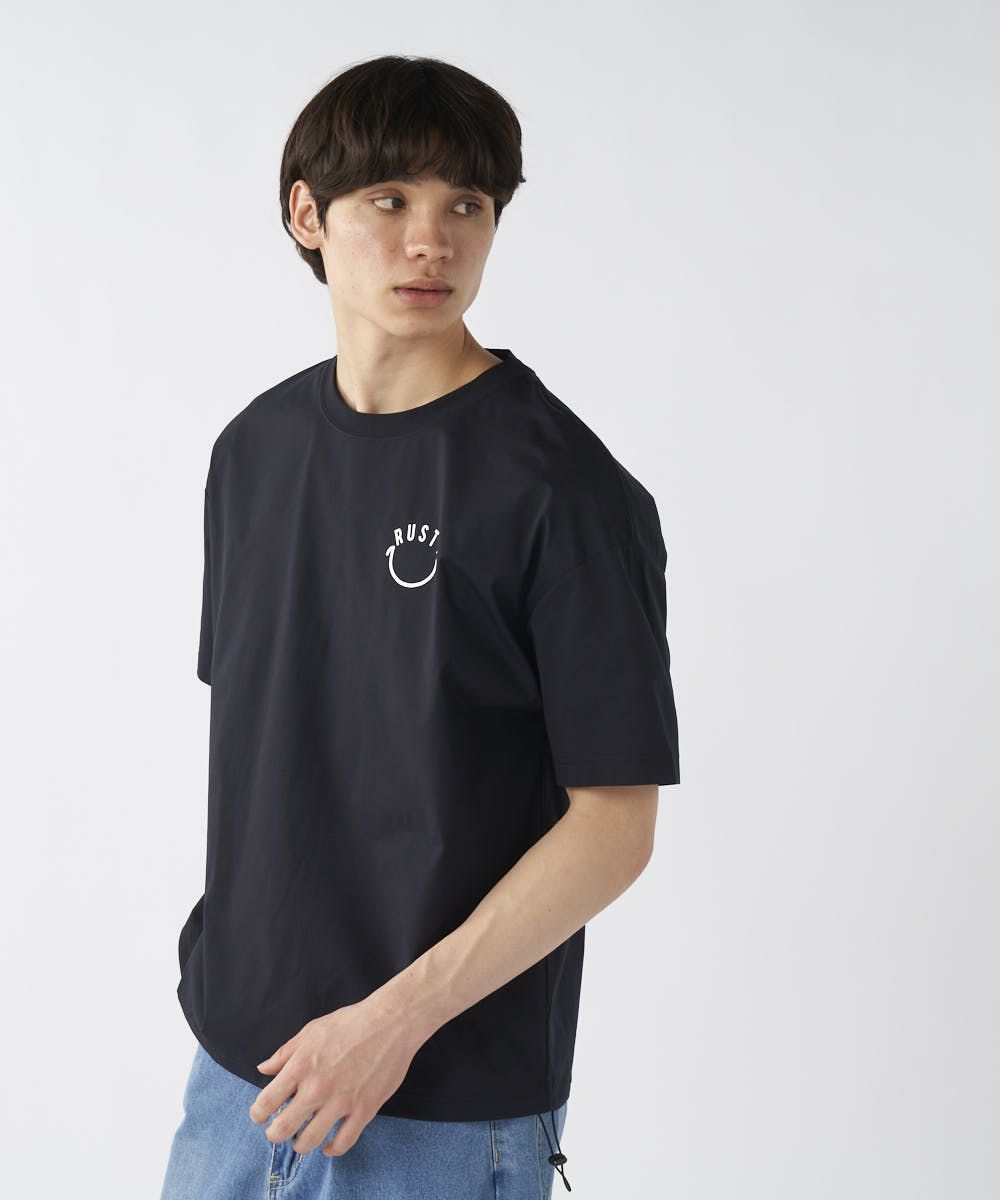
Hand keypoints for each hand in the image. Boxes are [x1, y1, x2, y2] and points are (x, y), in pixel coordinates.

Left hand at [248, 998, 425, 1157]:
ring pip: (309, 1142)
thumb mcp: (312, 1031)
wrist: (390, 1022)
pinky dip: (332, 1149)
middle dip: (275, 1135)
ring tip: (301, 1139)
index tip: (260, 1116)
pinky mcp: (364, 1110)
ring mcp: (341, 1101)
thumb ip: (285, 1052)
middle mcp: (317, 1087)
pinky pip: (343, 1143)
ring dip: (300, 1145)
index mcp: (301, 1066)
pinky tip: (329, 1145)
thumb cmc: (351, 1022)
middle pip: (282, 1129)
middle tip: (278, 1131)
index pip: (266, 1102)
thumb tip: (264, 1069)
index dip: (258, 1114)